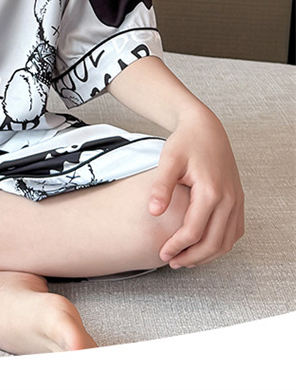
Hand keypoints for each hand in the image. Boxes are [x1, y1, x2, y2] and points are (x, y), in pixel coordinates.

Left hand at [149, 109, 243, 268]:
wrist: (205, 128)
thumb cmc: (185, 143)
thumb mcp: (169, 161)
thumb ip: (161, 186)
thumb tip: (153, 212)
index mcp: (211, 191)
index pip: (194, 231)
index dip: (177, 246)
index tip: (162, 253)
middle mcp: (229, 199)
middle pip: (214, 243)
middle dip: (192, 257)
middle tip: (172, 262)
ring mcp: (236, 200)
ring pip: (227, 241)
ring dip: (207, 255)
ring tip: (185, 258)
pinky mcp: (238, 199)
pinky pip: (234, 231)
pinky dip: (220, 244)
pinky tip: (202, 246)